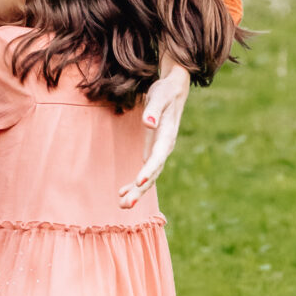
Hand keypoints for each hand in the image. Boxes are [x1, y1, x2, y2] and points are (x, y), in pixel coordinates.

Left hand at [120, 59, 191, 207]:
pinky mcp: (154, 151)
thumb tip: (148, 124)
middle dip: (140, 190)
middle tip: (126, 205)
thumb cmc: (165, 92)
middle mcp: (166, 147)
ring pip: (150, 177)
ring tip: (121, 205)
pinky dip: (135, 183)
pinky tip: (121, 192)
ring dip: (137, 192)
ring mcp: (160, 151)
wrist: (174, 90)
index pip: (158, 157)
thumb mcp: (159, 96)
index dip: (149, 170)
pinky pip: (146, 172)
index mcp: (168, 136)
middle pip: (154, 173)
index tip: (139, 183)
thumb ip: (153, 111)